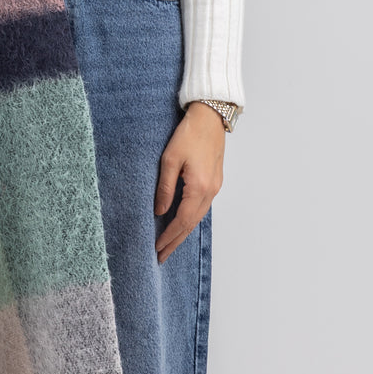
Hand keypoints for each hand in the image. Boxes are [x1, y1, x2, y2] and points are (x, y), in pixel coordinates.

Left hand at [154, 101, 224, 264]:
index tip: (157, 248)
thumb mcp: (170, 159)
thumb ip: (165, 187)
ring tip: (170, 244)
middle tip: (162, 256)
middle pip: (191, 224)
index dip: (169, 236)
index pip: (182, 220)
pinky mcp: (215, 181)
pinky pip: (202, 207)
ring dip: (183, 232)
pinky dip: (190, 219)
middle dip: (176, 241)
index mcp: (199, 187)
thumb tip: (159, 211)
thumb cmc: (189, 134)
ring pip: (198, 217)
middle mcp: (210, 191)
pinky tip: (182, 223)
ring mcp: (215, 187)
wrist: (210, 117)